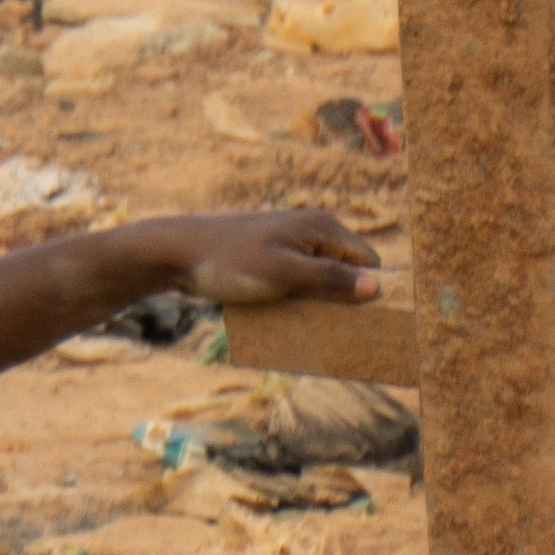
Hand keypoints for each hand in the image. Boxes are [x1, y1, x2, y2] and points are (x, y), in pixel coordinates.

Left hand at [139, 204, 383, 309]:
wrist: (178, 253)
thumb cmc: (231, 262)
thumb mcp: (284, 275)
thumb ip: (330, 279)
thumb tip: (376, 287)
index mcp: (322, 226)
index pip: (368, 261)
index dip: (368, 290)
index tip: (363, 321)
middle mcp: (312, 229)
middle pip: (347, 269)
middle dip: (344, 297)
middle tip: (335, 327)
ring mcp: (291, 241)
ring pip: (322, 277)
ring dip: (320, 301)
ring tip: (311, 323)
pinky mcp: (273, 255)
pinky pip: (300, 279)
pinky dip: (299, 297)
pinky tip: (291, 314)